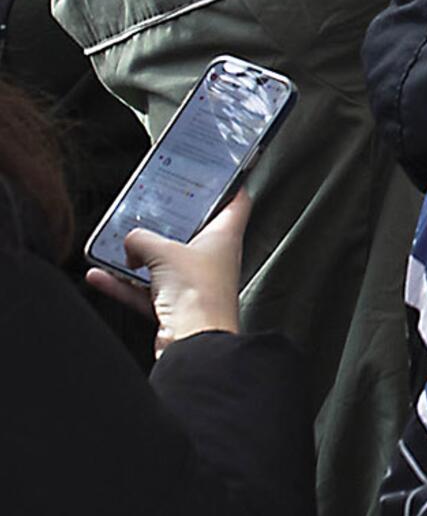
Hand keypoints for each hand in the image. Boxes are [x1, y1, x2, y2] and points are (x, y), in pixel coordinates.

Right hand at [87, 194, 247, 355]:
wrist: (195, 343)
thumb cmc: (198, 295)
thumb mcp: (163, 252)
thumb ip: (142, 239)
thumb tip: (131, 241)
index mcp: (224, 237)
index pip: (236, 202)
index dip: (229, 184)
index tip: (218, 172)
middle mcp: (212, 259)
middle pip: (193, 232)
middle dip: (170, 222)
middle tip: (151, 208)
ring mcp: (194, 284)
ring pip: (164, 263)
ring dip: (139, 256)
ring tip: (117, 244)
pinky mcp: (175, 307)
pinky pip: (144, 290)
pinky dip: (123, 284)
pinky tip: (100, 275)